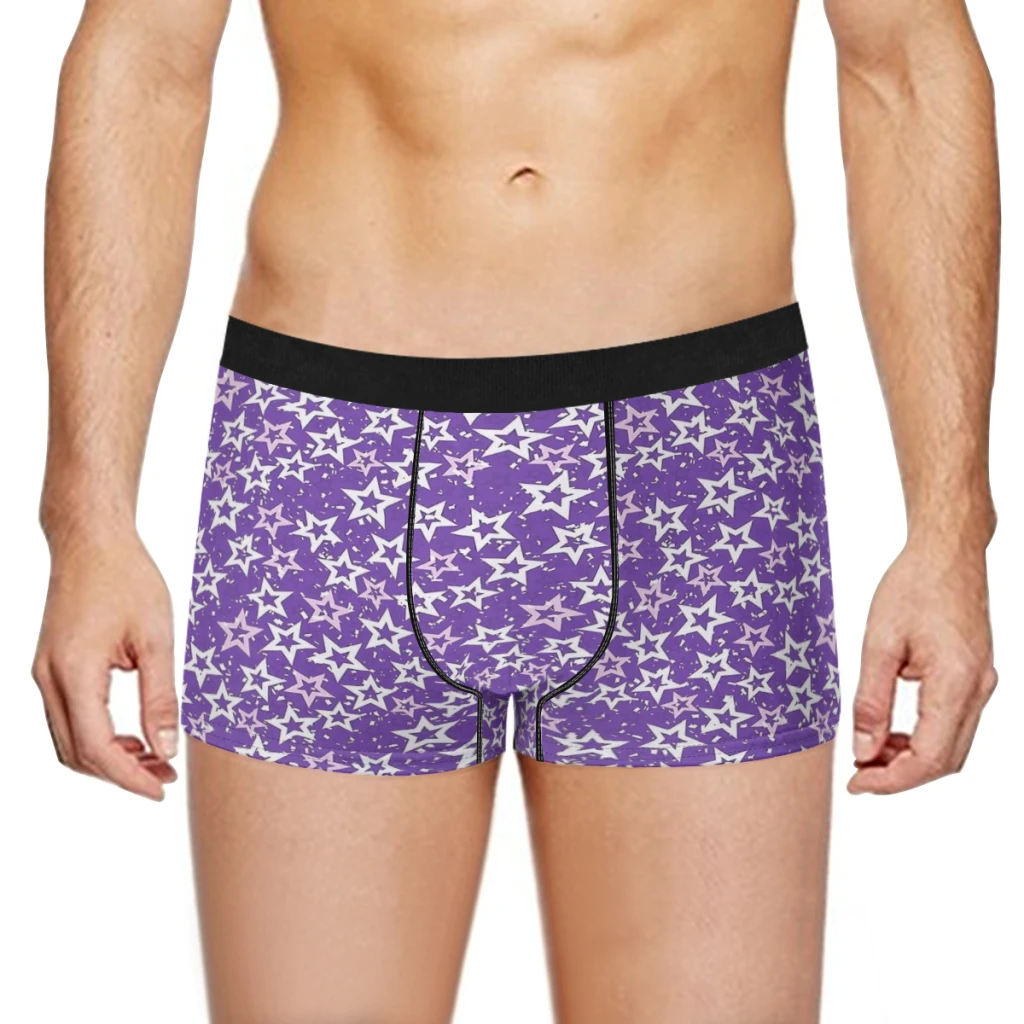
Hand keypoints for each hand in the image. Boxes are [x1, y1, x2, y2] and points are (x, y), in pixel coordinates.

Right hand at [32, 531, 178, 799]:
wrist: (91, 542)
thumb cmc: (128, 580)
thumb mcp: (156, 638)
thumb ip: (161, 696)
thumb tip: (168, 748)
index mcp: (74, 672)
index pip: (97, 748)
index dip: (129, 778)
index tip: (162, 790)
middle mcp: (48, 678)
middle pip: (76, 753)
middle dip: (119, 775)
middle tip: (165, 777)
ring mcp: (43, 673)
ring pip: (67, 740)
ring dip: (107, 759)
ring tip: (154, 759)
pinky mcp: (49, 667)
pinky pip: (66, 718)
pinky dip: (96, 737)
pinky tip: (132, 736)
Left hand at [848, 538, 997, 794]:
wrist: (947, 554)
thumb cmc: (912, 587)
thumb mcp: (878, 642)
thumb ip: (871, 701)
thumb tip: (864, 751)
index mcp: (956, 681)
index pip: (929, 757)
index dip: (892, 780)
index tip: (857, 784)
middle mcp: (978, 689)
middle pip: (945, 760)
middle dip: (900, 775)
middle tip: (858, 774)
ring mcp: (982, 685)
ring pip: (951, 746)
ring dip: (912, 758)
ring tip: (868, 752)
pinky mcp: (975, 678)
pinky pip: (954, 724)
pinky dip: (924, 737)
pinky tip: (892, 732)